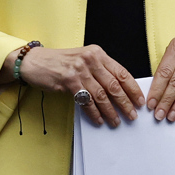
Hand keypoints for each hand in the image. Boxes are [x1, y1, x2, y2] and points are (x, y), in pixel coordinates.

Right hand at [15, 45, 142, 126]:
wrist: (34, 61)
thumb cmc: (59, 62)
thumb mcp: (82, 59)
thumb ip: (99, 70)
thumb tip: (119, 90)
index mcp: (97, 53)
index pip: (121, 72)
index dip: (133, 89)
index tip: (140, 101)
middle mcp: (90, 59)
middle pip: (114, 85)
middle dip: (125, 103)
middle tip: (132, 115)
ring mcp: (79, 69)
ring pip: (101, 95)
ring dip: (111, 111)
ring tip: (116, 121)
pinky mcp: (68, 80)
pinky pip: (86, 100)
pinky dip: (94, 112)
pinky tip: (99, 119)